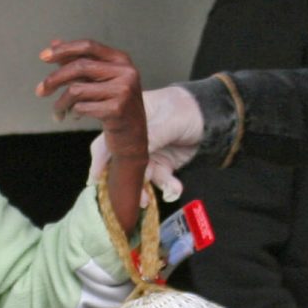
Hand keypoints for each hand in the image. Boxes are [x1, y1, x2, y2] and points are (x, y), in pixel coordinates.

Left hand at [37, 39, 151, 230]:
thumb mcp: (98, 82)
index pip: (88, 46)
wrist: (132, 139)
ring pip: (77, 89)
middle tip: (39, 91)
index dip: (64, 49)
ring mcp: (124, 91)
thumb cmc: (112, 106)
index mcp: (121, 60)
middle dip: (54, 79)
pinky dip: (73, 113)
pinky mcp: (117, 110)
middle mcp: (126, 72)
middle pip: (79, 67)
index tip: (43, 57)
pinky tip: (75, 116)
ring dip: (61, 103)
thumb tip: (54, 43)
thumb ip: (79, 62)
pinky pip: (81, 107)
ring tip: (58, 112)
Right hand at [74, 83, 201, 203]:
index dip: (99, 160)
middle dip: (123, 181)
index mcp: (129, 122)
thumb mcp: (168, 119)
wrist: (212, 117)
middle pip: (121, 164)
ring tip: (149, 199)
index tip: (95, 178)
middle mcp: (135, 140)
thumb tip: (135, 155)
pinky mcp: (163, 165)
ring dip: (145, 190)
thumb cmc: (186, 108)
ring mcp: (149, 154)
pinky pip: (161, 180)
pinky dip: (168, 187)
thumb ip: (152, 136)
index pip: (108, 141)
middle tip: (125, 196)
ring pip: (141, 177)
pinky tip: (175, 188)